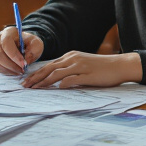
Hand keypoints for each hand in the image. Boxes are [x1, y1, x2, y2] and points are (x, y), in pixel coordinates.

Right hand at [0, 25, 44, 74]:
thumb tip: (26, 61)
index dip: (14, 55)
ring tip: (19, 71)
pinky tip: (14, 71)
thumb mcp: (36, 44)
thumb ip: (33, 50)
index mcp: (8, 32)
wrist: (23, 45)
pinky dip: (5, 71)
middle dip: (12, 65)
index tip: (24, 64)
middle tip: (22, 70)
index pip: (6, 43)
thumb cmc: (29, 43)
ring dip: (9, 69)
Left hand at [22, 51, 142, 88]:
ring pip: (57, 73)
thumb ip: (70, 70)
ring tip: (34, 89)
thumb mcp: (83, 65)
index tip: (27, 81)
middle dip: (35, 78)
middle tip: (24, 86)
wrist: (120, 65)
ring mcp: (80, 67)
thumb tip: (56, 81)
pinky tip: (56, 89)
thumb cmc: (102, 67)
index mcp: (71, 56)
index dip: (36, 73)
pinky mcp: (88, 75)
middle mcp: (73, 59)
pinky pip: (72, 79)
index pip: (49, 65)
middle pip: (49, 68)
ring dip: (44, 82)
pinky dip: (63, 84)